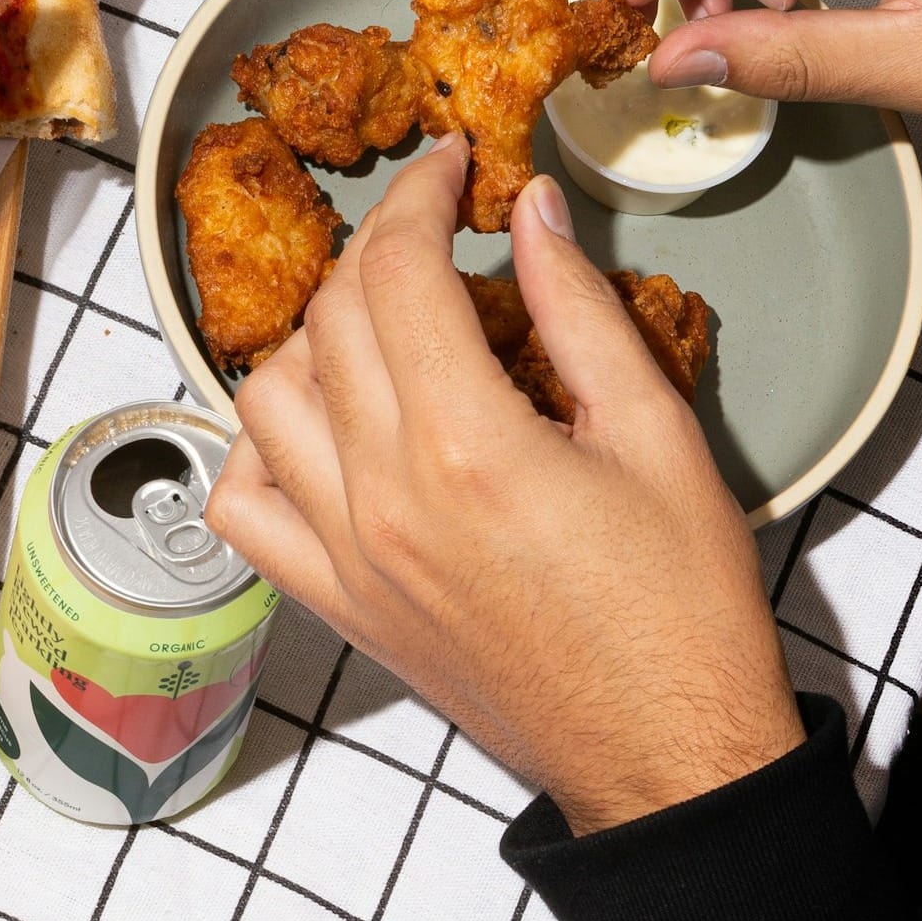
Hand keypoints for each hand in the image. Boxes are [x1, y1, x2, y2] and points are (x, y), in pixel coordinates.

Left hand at [205, 138, 802, 834]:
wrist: (658, 752)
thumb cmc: (677, 611)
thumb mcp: (657, 437)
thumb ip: (579, 311)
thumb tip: (531, 211)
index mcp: (467, 446)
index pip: (394, 270)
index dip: (415, 194)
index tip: (447, 169)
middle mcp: (382, 497)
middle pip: (327, 322)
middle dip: (374, 250)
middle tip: (429, 236)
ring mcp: (344, 556)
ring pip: (264, 401)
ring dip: (311, 341)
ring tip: (379, 329)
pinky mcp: (336, 604)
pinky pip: (243, 509)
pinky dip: (259, 451)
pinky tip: (319, 431)